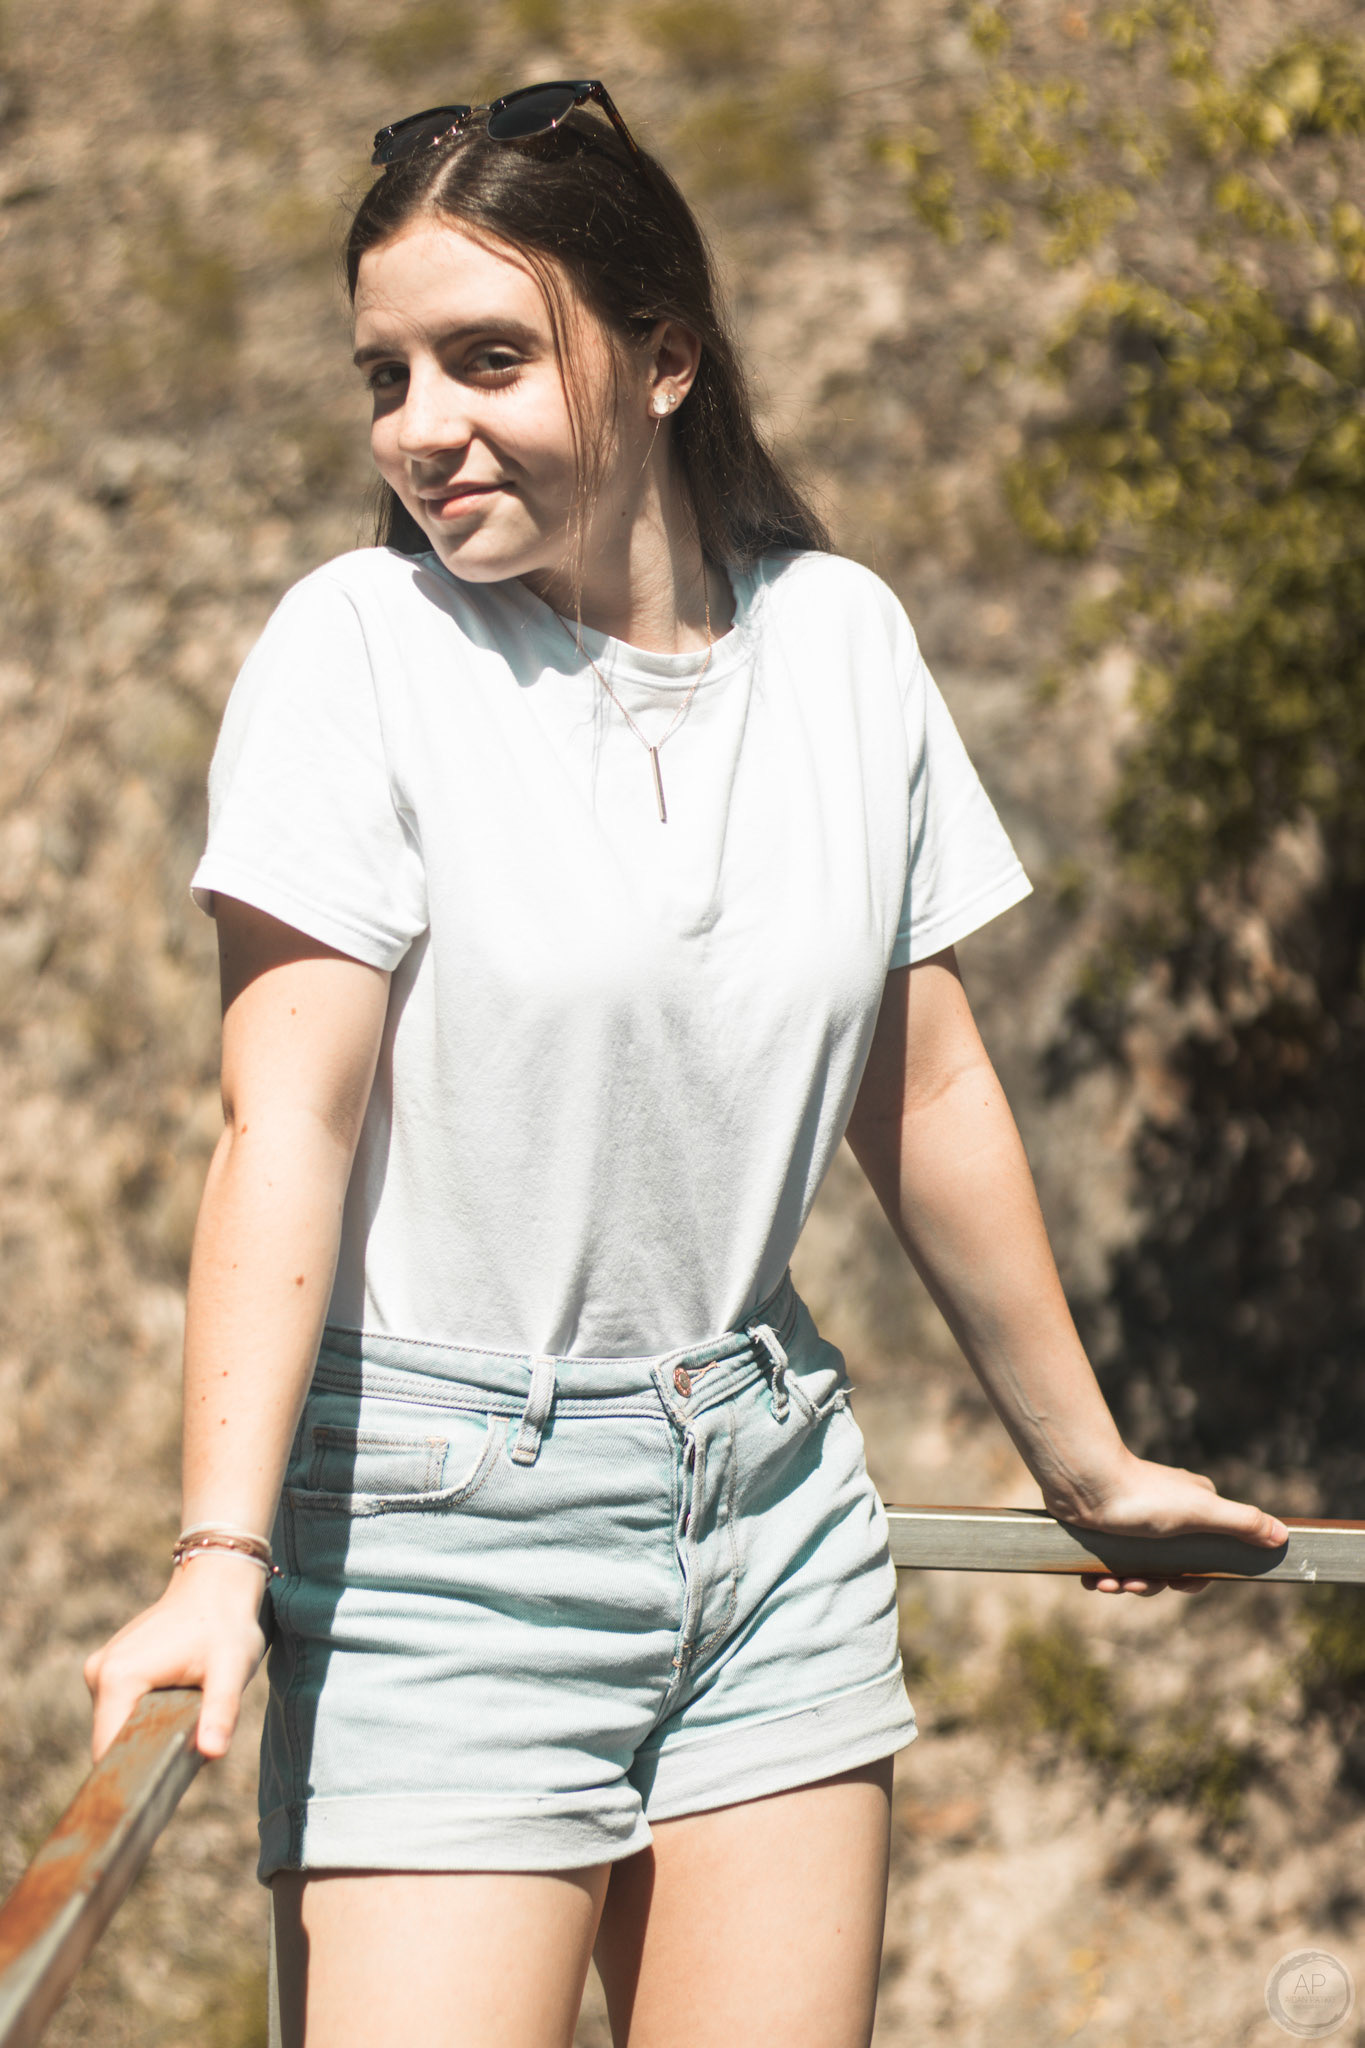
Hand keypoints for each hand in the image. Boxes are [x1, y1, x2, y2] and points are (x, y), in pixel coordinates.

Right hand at [84, 1550, 268, 1761]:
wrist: (218, 1581)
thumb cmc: (228, 1624)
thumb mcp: (233, 1669)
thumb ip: (221, 1712)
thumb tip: (211, 1754)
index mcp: (118, 1677)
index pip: (108, 1751)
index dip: (132, 1777)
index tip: (159, 1793)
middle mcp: (99, 1672)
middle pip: (112, 1741)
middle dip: (146, 1754)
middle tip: (190, 1753)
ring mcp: (101, 1667)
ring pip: (117, 1726)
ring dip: (146, 1735)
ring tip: (186, 1724)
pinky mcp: (110, 1666)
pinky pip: (121, 1708)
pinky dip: (144, 1717)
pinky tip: (176, 1707)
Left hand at [1042, 1449, 1289, 1598]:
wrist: (1082, 1481)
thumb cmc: (1144, 1495)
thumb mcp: (1201, 1512)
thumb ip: (1242, 1523)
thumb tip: (1283, 1535)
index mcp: (1195, 1507)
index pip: (1207, 1555)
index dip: (1195, 1578)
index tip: (1181, 1584)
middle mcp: (1166, 1513)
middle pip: (1170, 1567)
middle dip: (1153, 1584)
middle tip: (1135, 1584)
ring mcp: (1134, 1522)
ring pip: (1137, 1568)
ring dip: (1126, 1583)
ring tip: (1111, 1583)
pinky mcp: (1105, 1529)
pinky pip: (1108, 1564)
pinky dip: (1102, 1576)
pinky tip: (1094, 1579)